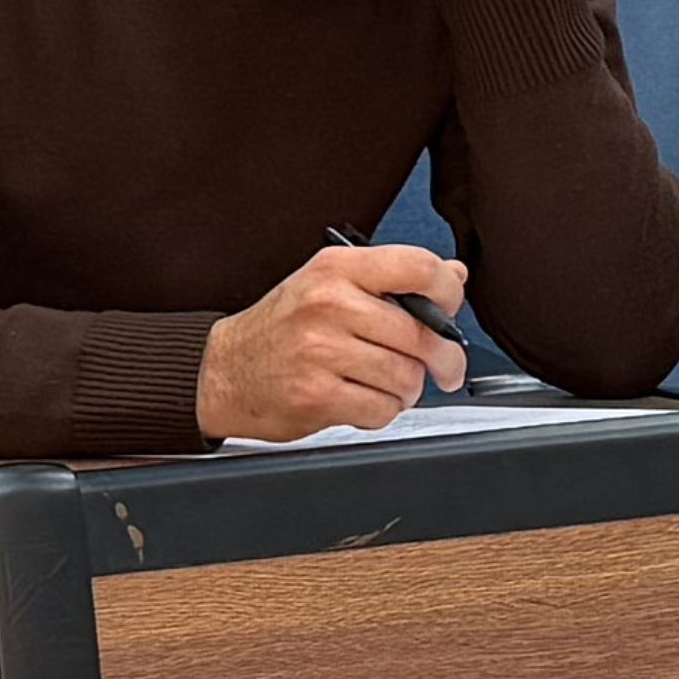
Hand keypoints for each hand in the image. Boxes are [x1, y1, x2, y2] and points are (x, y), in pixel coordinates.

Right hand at [195, 243, 468, 439]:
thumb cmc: (281, 328)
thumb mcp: (330, 284)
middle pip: (420, 333)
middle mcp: (329, 304)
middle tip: (443, 367)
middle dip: (442, 359)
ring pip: (406, 377)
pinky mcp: (316, 395)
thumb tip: (454, 273)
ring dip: (407, 389)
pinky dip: (382, 412)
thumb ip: (392, 280)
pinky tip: (362, 400)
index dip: (448, 292)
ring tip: (386, 383)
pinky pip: (381, 410)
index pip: (418, 267)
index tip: (451, 311)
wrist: (224, 371)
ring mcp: (320, 351)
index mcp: (336, 269)